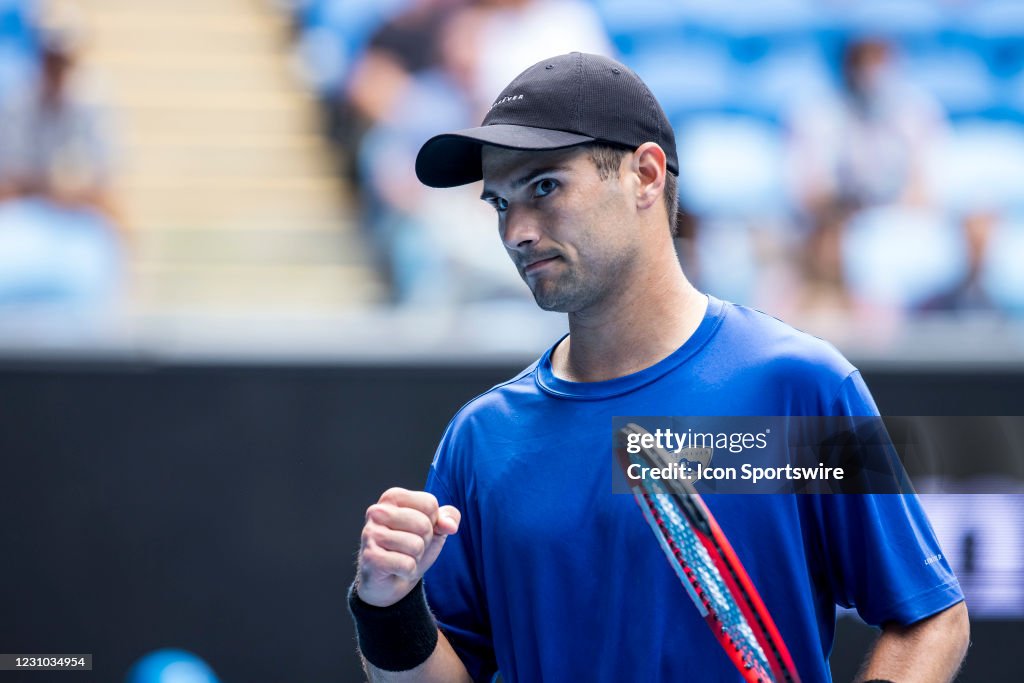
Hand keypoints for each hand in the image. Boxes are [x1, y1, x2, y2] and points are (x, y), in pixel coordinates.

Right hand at [356, 487, 460, 607]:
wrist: (390, 580)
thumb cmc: (410, 547)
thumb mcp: (435, 527)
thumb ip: (449, 517)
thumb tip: (450, 526)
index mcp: (392, 497)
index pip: (430, 504)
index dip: (432, 522)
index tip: (418, 530)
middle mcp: (377, 511)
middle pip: (424, 524)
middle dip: (425, 541)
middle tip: (410, 547)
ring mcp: (371, 534)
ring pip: (416, 545)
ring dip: (415, 557)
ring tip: (402, 556)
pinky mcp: (370, 557)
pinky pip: (407, 564)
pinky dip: (408, 571)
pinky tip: (396, 569)